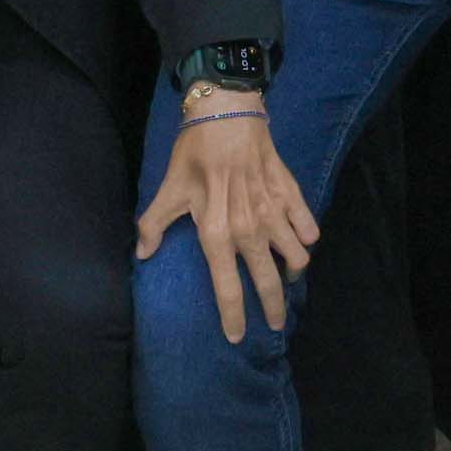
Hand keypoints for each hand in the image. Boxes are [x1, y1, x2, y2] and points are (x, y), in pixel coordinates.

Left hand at [133, 98, 318, 341]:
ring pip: (296, 258)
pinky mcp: (290, 195)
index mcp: (216, 234)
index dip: (233, 319)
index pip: (227, 290)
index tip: (236, 338)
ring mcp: (273, 213)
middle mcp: (248, 231)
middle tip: (276, 324)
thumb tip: (142, 254)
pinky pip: (308, 228)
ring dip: (293, 272)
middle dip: (274, 309)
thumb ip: (154, 224)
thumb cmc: (194, 152)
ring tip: (288, 276)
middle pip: (268, 283)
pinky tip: (301, 241)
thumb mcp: (169, 189)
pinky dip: (306, 238)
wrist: (227, 112)